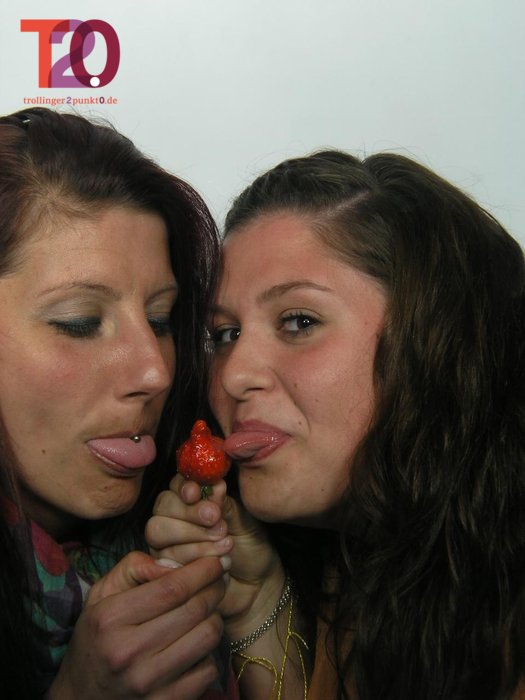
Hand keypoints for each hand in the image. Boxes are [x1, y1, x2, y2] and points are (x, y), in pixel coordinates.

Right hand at [47, 552, 226, 698]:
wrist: (81, 699)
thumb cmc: (98, 638)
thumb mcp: (102, 595)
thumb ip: (135, 567)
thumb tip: (176, 564)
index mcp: (111, 619)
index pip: (172, 588)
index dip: (202, 571)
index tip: (216, 562)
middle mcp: (128, 652)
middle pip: (195, 610)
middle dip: (215, 588)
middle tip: (219, 580)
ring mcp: (148, 682)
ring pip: (208, 636)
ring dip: (214, 618)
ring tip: (206, 612)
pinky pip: (208, 669)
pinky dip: (209, 652)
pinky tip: (196, 644)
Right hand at [146, 475, 284, 633]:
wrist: (256, 584)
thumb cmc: (250, 546)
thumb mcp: (243, 519)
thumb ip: (224, 503)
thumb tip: (214, 484)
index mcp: (192, 498)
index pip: (177, 483)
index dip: (183, 486)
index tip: (197, 493)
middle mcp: (174, 518)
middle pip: (163, 506)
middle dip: (189, 513)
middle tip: (216, 519)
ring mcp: (167, 544)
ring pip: (159, 533)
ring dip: (195, 538)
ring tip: (226, 543)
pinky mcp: (166, 569)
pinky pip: (165, 560)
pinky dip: (193, 559)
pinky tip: (219, 562)